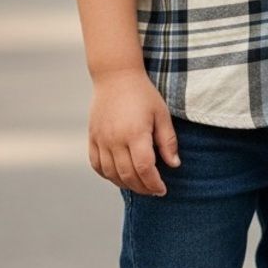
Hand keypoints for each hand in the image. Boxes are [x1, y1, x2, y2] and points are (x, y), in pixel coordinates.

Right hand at [87, 68, 180, 195]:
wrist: (116, 77)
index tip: (162, 189)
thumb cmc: (143, 94)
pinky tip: (119, 176)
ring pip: (110, 173)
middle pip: (127, 175)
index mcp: (136, 133)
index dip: (154, 183)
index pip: (144, 168)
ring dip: (125, 184)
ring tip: (139, 185)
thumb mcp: (161, 114)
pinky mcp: (92, 137)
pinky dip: (108, 175)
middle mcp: (115, 139)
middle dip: (142, 188)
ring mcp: (101, 139)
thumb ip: (168, 141)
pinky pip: (96, 164)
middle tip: (153, 191)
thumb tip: (174, 164)